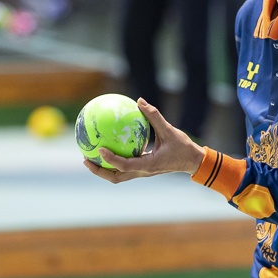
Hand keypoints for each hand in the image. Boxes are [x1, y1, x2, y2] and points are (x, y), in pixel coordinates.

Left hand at [82, 98, 205, 183]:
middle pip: (115, 177)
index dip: (110, 159)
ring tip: (90, 158)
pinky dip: (113, 163)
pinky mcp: (143, 170)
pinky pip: (124, 169)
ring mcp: (142, 173)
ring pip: (118, 177)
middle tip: (86, 159)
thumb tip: (140, 100)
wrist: (192, 161)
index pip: (125, 165)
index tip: (100, 149)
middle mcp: (142, 172)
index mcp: (148, 165)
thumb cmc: (182, 147)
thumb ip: (154, 116)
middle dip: (99, 171)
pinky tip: (108, 150)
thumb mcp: (170, 130)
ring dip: (103, 170)